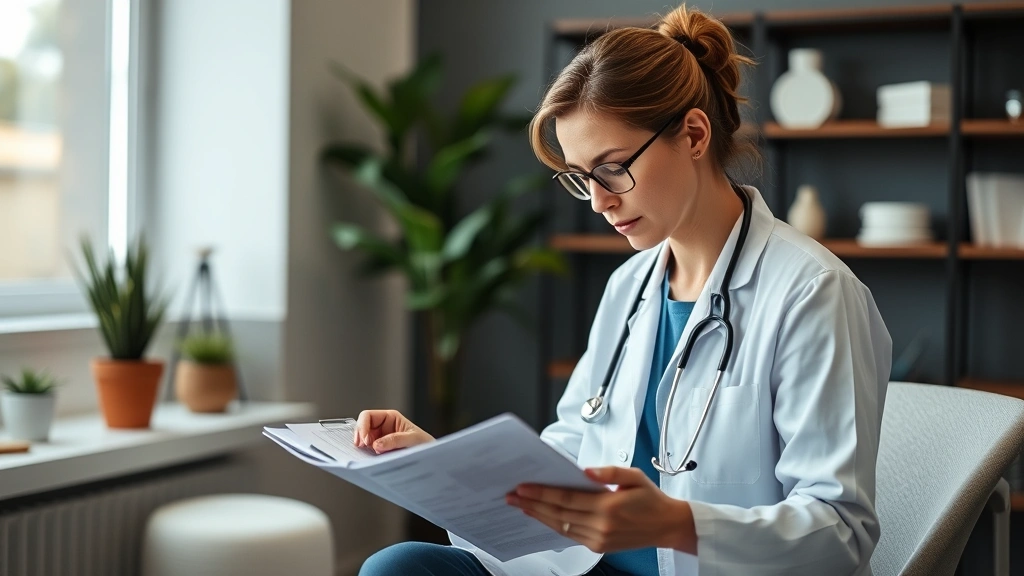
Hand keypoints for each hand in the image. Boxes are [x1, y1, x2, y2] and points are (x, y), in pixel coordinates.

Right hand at [353, 410, 434, 453]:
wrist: (432, 458)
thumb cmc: (425, 444)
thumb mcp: (413, 439)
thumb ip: (395, 440)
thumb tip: (376, 444)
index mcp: (390, 418)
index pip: (368, 416)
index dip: (363, 426)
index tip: (365, 441)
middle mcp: (383, 427)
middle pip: (362, 427)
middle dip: (359, 437)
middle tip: (361, 448)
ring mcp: (380, 439)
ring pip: (362, 440)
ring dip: (362, 447)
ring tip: (367, 454)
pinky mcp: (379, 450)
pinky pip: (367, 451)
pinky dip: (365, 454)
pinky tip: (369, 458)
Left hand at [506, 466, 695, 553]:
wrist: (667, 525)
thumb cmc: (651, 499)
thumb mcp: (634, 476)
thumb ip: (609, 472)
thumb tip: (586, 471)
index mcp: (608, 506)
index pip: (566, 499)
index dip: (542, 493)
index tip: (523, 487)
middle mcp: (601, 525)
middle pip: (558, 514)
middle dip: (532, 504)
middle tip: (512, 496)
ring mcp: (599, 538)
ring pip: (561, 526)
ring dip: (539, 516)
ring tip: (521, 506)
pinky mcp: (599, 546)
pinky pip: (570, 535)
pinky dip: (553, 525)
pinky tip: (542, 517)